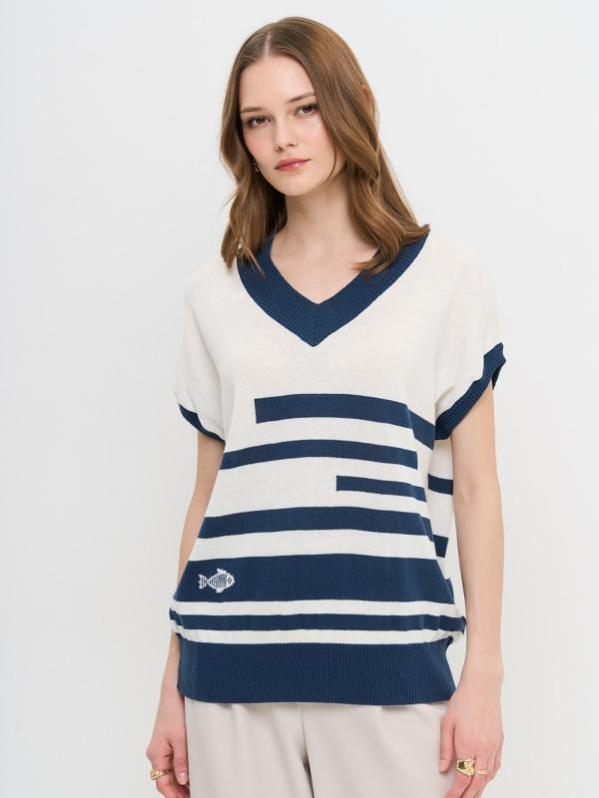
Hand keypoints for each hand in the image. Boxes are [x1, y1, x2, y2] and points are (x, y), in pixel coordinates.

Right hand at [146, 684, 189, 795]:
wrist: (174, 690)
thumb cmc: (175, 711)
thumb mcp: (181, 738)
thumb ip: (181, 761)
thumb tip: (182, 781)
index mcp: (156, 754)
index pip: (162, 783)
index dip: (173, 795)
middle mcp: (157, 752)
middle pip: (165, 779)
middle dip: (178, 791)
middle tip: (194, 796)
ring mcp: (163, 747)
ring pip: (170, 771)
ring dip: (180, 782)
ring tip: (196, 788)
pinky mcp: (169, 740)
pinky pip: (173, 761)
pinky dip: (181, 770)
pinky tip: (192, 773)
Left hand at [438, 677, 503, 796]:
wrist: (482, 686)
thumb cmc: (463, 701)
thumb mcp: (447, 723)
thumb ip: (445, 748)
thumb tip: (443, 768)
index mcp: (468, 745)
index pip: (463, 779)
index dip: (456, 792)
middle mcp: (483, 749)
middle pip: (477, 783)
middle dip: (468, 796)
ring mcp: (493, 746)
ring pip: (488, 777)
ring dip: (480, 789)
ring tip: (470, 795)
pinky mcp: (499, 741)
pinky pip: (496, 766)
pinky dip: (489, 777)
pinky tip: (484, 779)